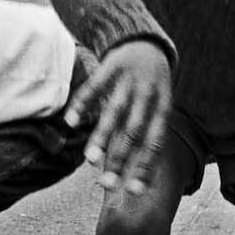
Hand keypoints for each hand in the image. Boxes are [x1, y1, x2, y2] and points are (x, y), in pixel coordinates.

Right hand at [64, 39, 171, 194]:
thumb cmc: (151, 88)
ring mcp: (128, 81)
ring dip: (101, 137)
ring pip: (114, 113)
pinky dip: (82, 104)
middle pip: (133, 133)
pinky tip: (71, 122)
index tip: (133, 192)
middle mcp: (148, 96)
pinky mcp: (110, 67)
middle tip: (105, 185)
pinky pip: (94, 88)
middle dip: (120, 160)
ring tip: (90, 160)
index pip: (155, 143)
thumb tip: (138, 179)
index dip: (145, 167)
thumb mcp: (157, 108)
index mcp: (162, 109)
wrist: (145, 42)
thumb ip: (146, 138)